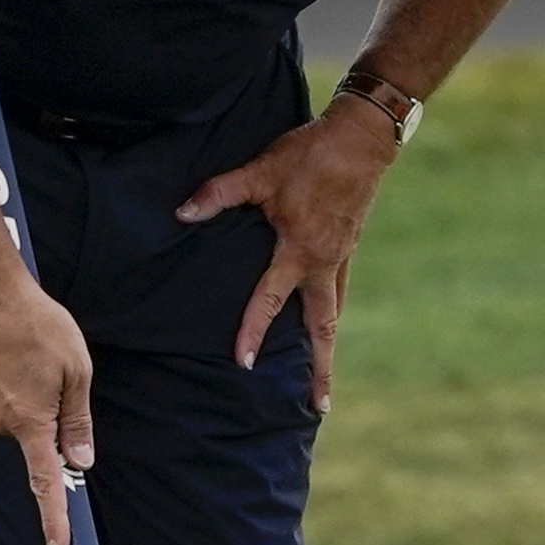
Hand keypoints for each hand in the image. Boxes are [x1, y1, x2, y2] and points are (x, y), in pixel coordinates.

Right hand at [0, 276, 96, 544]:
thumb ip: (78, 422)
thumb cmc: (38, 327)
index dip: (54, 516)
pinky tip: (23, 357)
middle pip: (40, 441)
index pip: (44, 481)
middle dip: (56, 419)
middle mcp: (0, 423)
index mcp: (29, 421)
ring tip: (39, 355)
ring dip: (41, 399)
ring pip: (26, 422)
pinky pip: (12, 407)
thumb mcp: (77, 371)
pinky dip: (25, 389)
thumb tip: (80, 462)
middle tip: (62, 372)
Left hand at [174, 98, 397, 411]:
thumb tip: (181, 212)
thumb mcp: (259, 171)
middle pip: (323, 328)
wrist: (362, 138)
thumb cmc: (309, 154)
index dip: (253, 331)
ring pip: (334, 312)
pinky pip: (337, 290)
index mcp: (301, 251)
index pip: (269, 301)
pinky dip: (330, 314)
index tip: (244, 362)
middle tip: (319, 406)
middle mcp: (325, 262)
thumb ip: (219, 194)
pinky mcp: (347, 246)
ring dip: (328, 346)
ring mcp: (341, 257)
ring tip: (322, 379)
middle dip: (321, 368)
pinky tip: (322, 323)